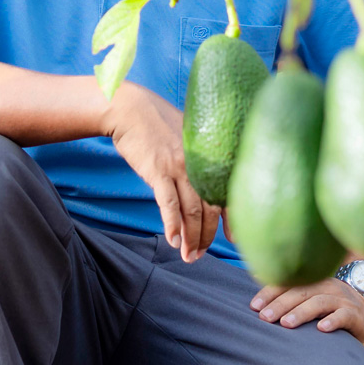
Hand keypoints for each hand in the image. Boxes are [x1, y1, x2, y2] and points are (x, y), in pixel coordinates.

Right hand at [100, 81, 218, 262]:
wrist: (130, 108)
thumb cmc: (159, 123)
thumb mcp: (188, 136)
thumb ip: (199, 159)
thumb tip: (207, 185)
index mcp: (210, 155)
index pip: (227, 192)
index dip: (233, 219)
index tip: (234, 239)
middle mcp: (199, 163)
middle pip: (210, 208)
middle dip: (206, 236)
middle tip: (200, 255)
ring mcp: (179, 166)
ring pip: (191, 211)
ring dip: (191, 238)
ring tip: (188, 256)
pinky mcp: (157, 170)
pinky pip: (168, 202)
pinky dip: (172, 224)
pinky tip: (173, 240)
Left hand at [250, 277, 363, 341]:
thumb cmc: (330, 308)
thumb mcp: (311, 300)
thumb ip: (291, 300)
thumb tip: (257, 307)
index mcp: (312, 282)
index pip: (288, 284)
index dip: (270, 293)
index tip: (254, 306)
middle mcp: (326, 287)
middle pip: (300, 293)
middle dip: (280, 304)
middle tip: (265, 317)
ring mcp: (341, 299)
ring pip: (319, 302)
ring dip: (301, 313)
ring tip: (286, 324)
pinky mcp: (355, 314)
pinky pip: (343, 315)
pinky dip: (332, 320)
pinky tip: (322, 329)